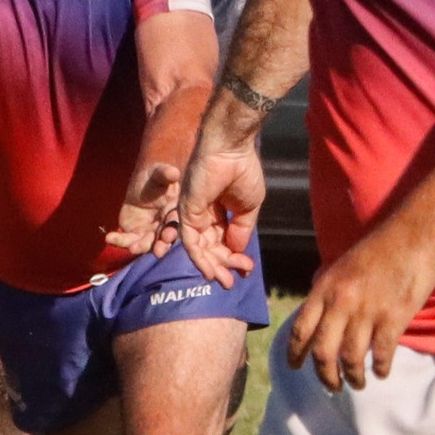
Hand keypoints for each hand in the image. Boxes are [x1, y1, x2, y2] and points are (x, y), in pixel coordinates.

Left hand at [105, 162, 181, 255]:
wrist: (140, 186)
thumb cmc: (154, 178)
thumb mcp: (159, 173)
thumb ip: (165, 174)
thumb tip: (173, 173)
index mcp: (174, 212)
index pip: (175, 222)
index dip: (173, 229)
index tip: (169, 234)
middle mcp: (164, 226)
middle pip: (164, 238)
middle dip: (162, 245)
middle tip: (158, 251)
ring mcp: (149, 232)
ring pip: (147, 243)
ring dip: (141, 247)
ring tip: (133, 248)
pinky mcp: (134, 234)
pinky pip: (126, 240)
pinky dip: (118, 241)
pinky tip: (109, 238)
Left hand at [174, 134, 265, 284]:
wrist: (231, 151)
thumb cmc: (242, 172)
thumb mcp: (249, 207)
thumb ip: (241, 230)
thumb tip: (238, 251)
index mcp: (218, 213)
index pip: (223, 241)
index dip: (233, 257)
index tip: (246, 270)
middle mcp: (203, 216)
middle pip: (210, 248)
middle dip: (222, 266)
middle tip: (231, 283)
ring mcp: (192, 215)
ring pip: (199, 248)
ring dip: (211, 266)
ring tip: (223, 282)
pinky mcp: (185, 213)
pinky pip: (189, 241)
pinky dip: (197, 258)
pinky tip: (208, 272)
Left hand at [287, 223, 434, 391]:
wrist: (412, 237)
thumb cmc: (376, 251)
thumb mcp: (338, 267)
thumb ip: (325, 292)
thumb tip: (315, 314)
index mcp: (323, 290)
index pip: (301, 330)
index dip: (295, 353)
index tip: (294, 368)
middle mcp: (340, 304)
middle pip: (323, 352)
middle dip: (325, 375)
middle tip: (331, 387)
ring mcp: (367, 312)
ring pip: (351, 357)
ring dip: (353, 377)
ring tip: (357, 384)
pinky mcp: (394, 318)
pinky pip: (381, 353)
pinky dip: (380, 368)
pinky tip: (381, 373)